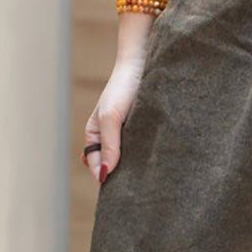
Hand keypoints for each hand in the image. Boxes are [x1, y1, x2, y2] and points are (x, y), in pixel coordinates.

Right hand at [81, 55, 146, 182]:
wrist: (144, 66)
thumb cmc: (122, 88)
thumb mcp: (111, 117)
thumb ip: (108, 145)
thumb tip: (105, 174)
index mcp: (95, 136)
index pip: (95, 166)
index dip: (104, 176)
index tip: (118, 186)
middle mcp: (109, 139)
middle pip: (111, 167)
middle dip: (119, 175)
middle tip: (134, 184)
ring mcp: (127, 137)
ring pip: (128, 162)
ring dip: (135, 167)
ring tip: (146, 173)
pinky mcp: (145, 133)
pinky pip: (144, 152)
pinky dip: (147, 157)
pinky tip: (156, 161)